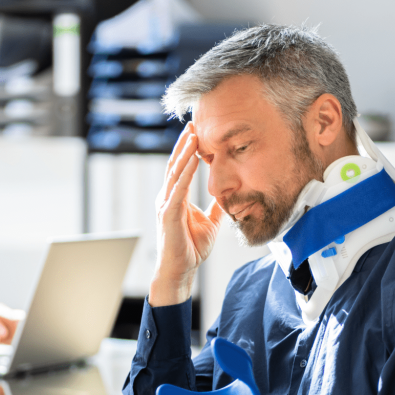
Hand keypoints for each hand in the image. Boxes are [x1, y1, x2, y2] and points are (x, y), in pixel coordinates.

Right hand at [149, 123, 224, 306]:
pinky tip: (192, 159)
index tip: (197, 132)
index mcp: (175, 198)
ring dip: (184, 153)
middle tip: (193, 123)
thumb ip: (216, 207)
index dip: (187, 150)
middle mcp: (167, 198)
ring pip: (175, 173)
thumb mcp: (210, 222)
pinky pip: (178, 189)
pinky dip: (185, 173)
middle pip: (175, 165)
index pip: (181, 168)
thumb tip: (227, 194)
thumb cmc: (191, 248)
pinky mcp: (168, 214)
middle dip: (184, 144)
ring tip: (193, 135)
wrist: (180, 270)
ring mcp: (166, 205)